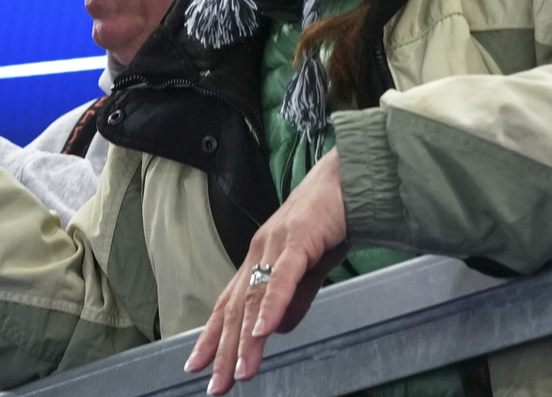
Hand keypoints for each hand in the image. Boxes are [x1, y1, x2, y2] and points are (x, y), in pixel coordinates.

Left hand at [185, 149, 348, 393]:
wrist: (353, 175)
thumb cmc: (333, 213)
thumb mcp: (311, 264)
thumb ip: (295, 296)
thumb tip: (278, 328)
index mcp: (261, 255)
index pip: (230, 302)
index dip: (213, 336)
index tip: (199, 365)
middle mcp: (261, 249)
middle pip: (235, 306)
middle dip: (222, 349)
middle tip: (215, 385)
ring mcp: (278, 243)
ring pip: (254, 297)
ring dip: (245, 338)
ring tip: (238, 370)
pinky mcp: (300, 239)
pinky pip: (282, 278)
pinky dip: (270, 306)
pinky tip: (263, 331)